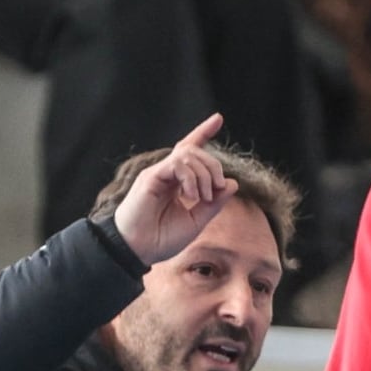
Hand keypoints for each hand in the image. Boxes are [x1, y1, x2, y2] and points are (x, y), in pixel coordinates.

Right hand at [113, 114, 232, 264]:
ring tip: (203, 196)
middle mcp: (166, 174)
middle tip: (218, 189)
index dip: (203, 132)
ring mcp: (157, 174)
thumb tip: (232, 183)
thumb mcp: (196, 221)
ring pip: (187, 154)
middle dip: (213, 166)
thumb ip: (214, 203)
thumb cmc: (161, 239)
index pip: (189, 150)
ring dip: (204, 173)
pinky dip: (190, 177)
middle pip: (194, 151)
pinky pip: (176, 164)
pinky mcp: (150, 178)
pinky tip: (191, 195)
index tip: (218, 118)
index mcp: (175, 181)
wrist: (138, 251)